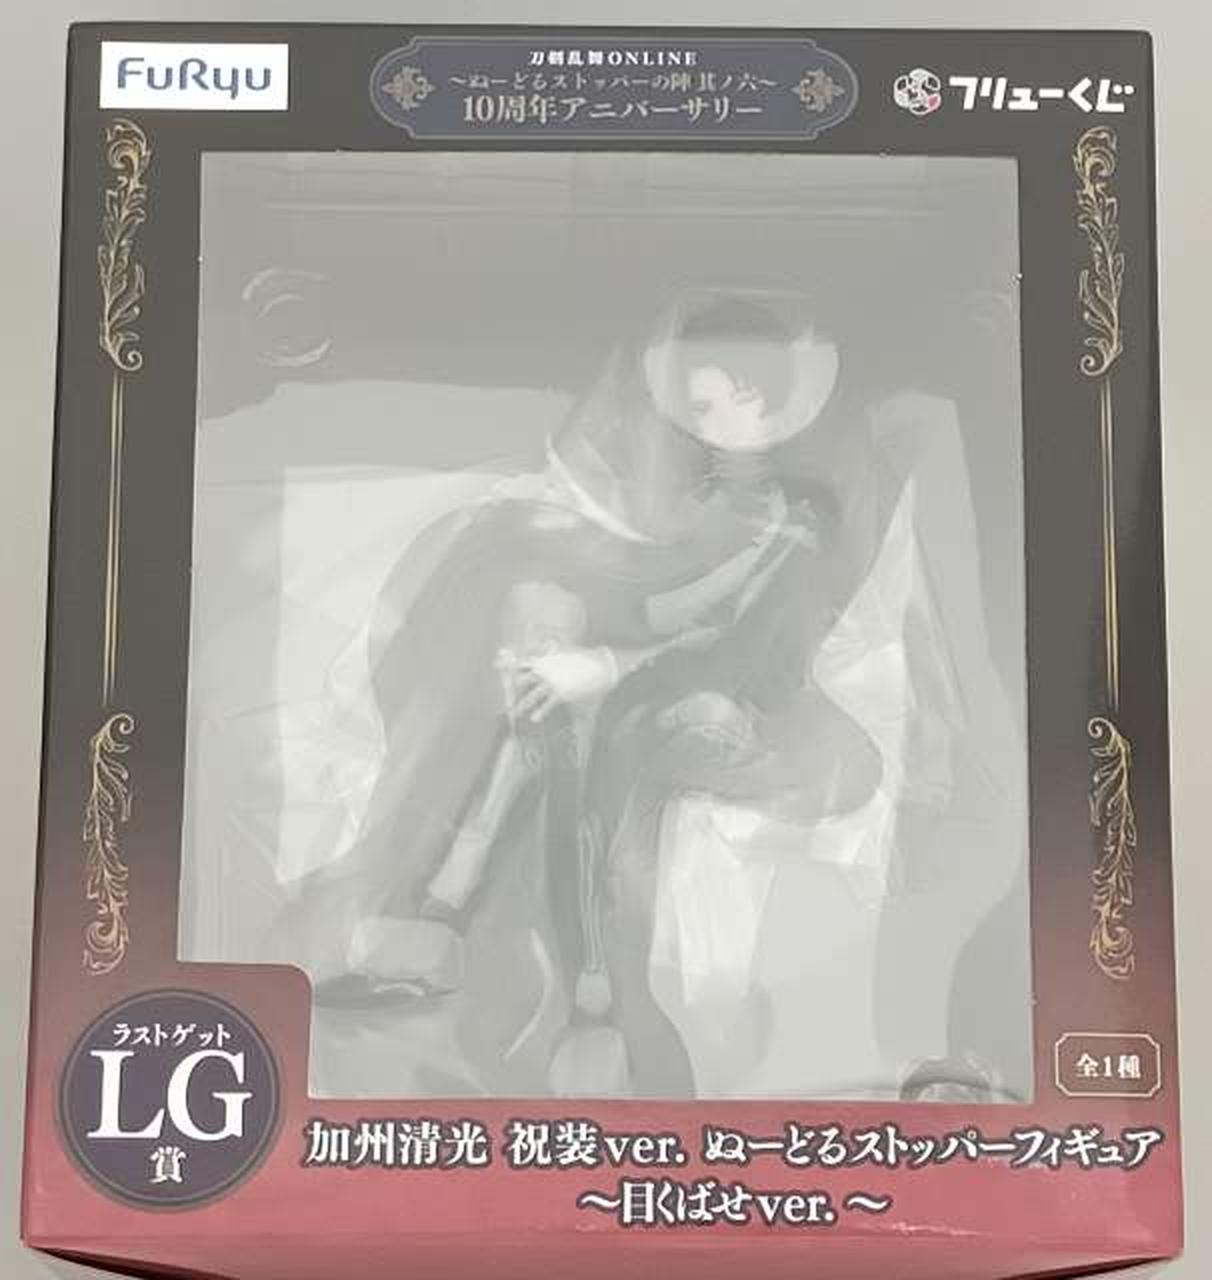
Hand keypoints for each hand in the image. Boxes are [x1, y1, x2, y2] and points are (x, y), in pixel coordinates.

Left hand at [499, 646, 618, 721]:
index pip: (522, 660)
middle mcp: (547, 669)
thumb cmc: (583, 656)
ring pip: (532, 695)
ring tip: (513, 712)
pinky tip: (534, 718)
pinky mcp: (562, 694)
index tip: (496, 665)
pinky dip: (541, 712)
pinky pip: (548, 705)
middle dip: (511, 686)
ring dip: (522, 705)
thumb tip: (539, 635)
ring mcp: (553, 682)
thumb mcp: (565, 646)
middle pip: (522, 678)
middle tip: (504, 693)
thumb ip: (549, 645)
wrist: (601, 666)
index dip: (508, 663)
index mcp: (546, 657)